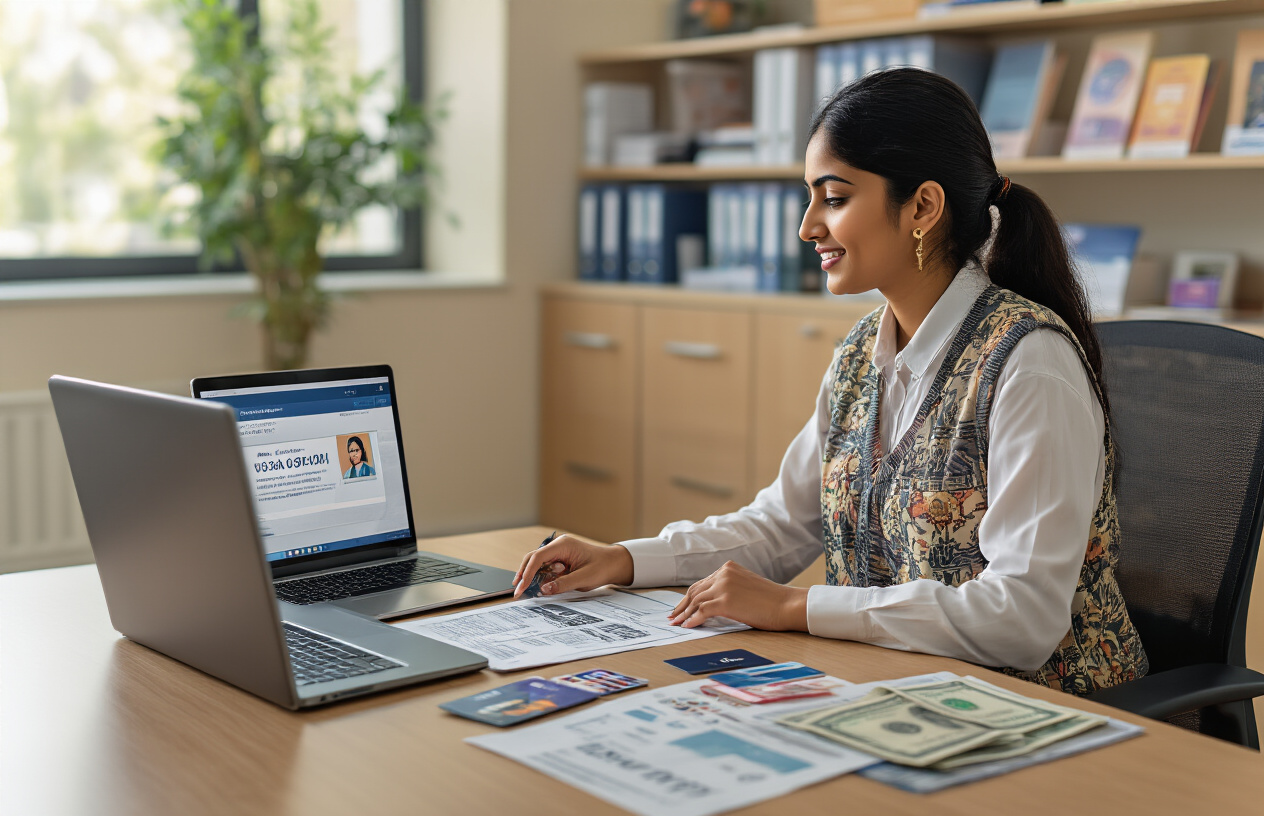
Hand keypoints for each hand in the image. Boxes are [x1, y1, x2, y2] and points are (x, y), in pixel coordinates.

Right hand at [512, 534, 634, 597]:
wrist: (614, 563)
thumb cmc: (602, 568)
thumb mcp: (583, 578)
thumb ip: (562, 584)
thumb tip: (543, 590)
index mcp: (563, 545)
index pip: (538, 558)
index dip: (527, 573)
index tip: (521, 588)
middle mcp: (558, 545)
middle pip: (533, 558)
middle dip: (524, 574)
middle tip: (517, 590)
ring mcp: (559, 551)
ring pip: (537, 562)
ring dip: (531, 575)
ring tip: (524, 590)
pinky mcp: (560, 558)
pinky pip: (545, 566)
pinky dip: (540, 576)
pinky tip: (537, 586)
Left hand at [668, 561, 807, 631]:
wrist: (787, 605)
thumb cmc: (772, 600)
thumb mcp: (746, 587)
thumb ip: (728, 589)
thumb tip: (709, 605)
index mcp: (728, 568)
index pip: (701, 584)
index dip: (689, 597)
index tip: (681, 608)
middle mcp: (723, 573)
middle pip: (695, 591)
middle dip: (682, 606)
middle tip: (673, 617)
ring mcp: (724, 586)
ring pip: (696, 601)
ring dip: (684, 614)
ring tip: (677, 624)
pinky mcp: (725, 601)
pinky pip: (702, 611)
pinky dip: (693, 620)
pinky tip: (688, 626)